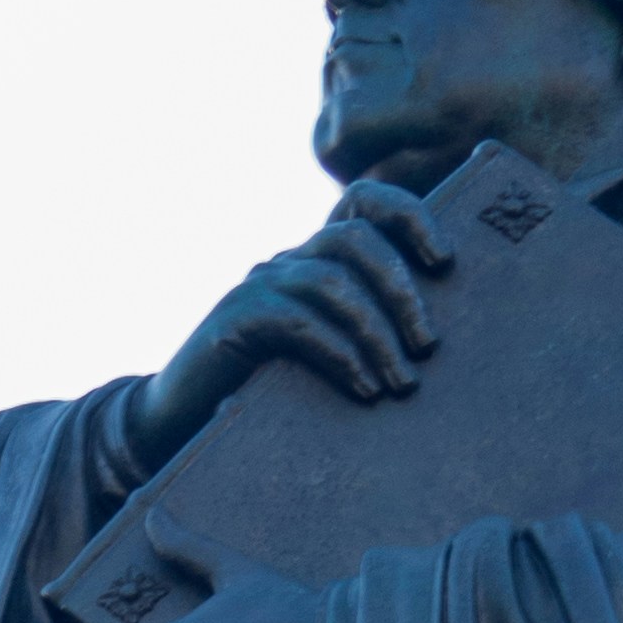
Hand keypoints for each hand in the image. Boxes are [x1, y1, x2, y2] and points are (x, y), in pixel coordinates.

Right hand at [122, 182, 452, 477]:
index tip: (444, 260)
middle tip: (428, 344)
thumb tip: (435, 350)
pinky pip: (301, 322)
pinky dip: (341, 354)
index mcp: (314, 262)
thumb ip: (365, 337)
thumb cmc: (265, 392)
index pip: (363, 203)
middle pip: (356, 238)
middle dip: (403, 288)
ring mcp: (259, 286)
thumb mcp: (324, 356)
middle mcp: (287, 262)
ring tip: (402, 382)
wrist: (177, 419)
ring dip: (379, 332)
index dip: (409, 215)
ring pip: (334, 281)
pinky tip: (365, 389)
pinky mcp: (237, 319)